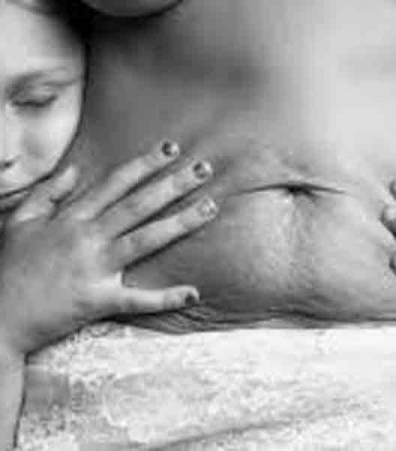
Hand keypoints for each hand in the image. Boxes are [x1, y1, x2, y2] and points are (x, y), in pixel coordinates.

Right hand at [0, 140, 217, 354]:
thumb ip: (47, 192)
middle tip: (204, 168)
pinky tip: (194, 292)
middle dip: (173, 184)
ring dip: (180, 223)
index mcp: (71, 218)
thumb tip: (75, 169)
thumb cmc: (9, 268)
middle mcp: (87, 237)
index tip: (172, 149)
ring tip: (210, 207)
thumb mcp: (20, 221)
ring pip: (145, 239)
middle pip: (138, 205)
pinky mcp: (97, 300)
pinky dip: (166, 298)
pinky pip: (137, 299)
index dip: (145, 164)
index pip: (116, 184)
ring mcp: (94, 268)